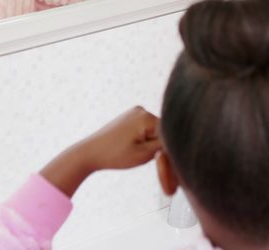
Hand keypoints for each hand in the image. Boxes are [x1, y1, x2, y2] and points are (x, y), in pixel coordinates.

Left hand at [40, 107, 161, 196]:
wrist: (90, 152)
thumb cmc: (115, 155)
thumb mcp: (144, 155)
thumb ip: (164, 146)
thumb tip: (179, 139)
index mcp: (146, 117)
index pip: (169, 134)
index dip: (165, 149)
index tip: (154, 159)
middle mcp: (142, 110)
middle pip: (162, 131)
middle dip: (157, 145)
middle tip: (141, 156)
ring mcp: (135, 111)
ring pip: (154, 131)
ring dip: (150, 143)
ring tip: (133, 151)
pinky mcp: (130, 116)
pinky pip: (145, 128)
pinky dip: (143, 139)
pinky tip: (130, 146)